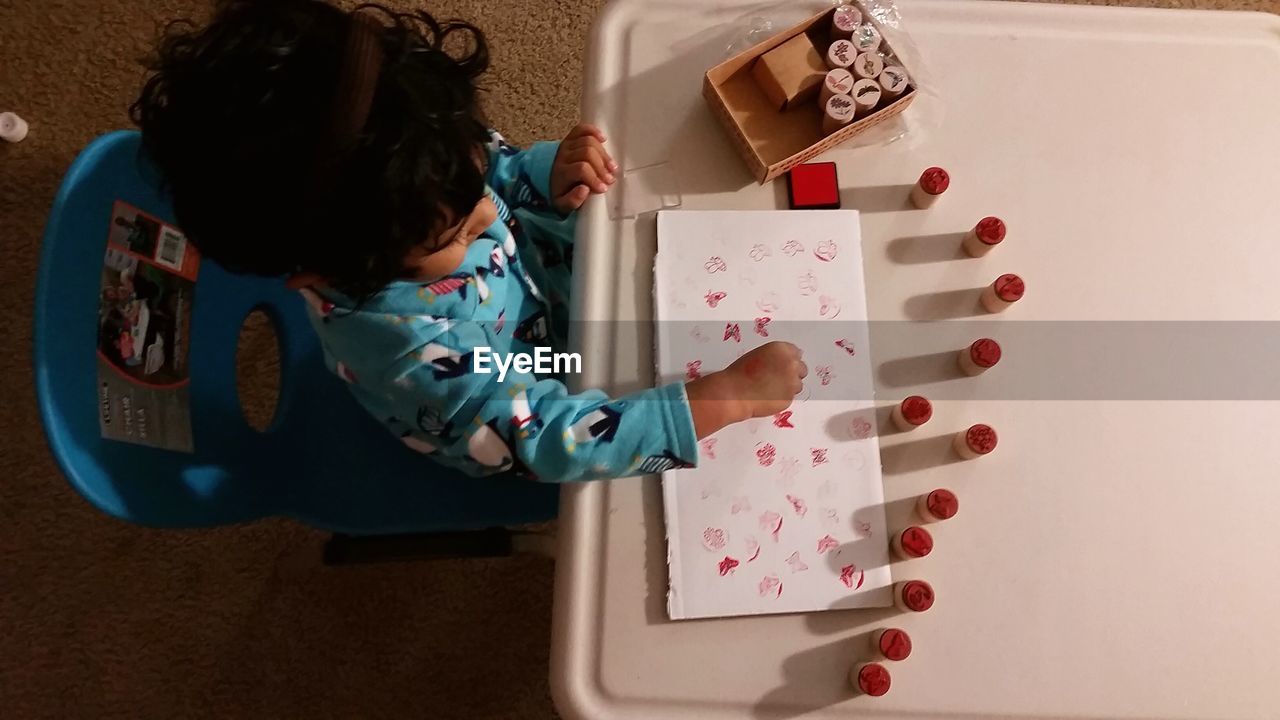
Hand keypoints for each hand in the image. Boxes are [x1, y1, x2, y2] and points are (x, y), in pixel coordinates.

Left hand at [550, 123, 617, 213]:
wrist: (547, 180)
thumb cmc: (560, 193)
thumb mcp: (562, 204)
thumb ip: (573, 201)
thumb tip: (585, 190)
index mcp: (561, 173)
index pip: (581, 169)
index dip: (594, 178)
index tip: (603, 188)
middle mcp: (563, 156)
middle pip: (587, 153)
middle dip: (601, 166)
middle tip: (609, 179)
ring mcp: (566, 145)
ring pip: (588, 141)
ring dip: (603, 154)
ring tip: (611, 167)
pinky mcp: (570, 139)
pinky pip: (581, 129)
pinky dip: (593, 131)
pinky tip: (603, 139)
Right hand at [686, 342, 807, 438]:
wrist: (734, 392)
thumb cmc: (740, 373)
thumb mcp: (758, 355)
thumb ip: (775, 356)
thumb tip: (784, 361)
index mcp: (781, 349)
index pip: (796, 353)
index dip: (788, 361)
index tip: (782, 366)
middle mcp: (790, 364)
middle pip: (801, 369)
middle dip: (792, 374)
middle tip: (777, 379)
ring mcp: (792, 382)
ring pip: (797, 385)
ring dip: (788, 387)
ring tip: (769, 388)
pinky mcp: (789, 398)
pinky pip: (790, 397)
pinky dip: (782, 398)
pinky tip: (767, 396)